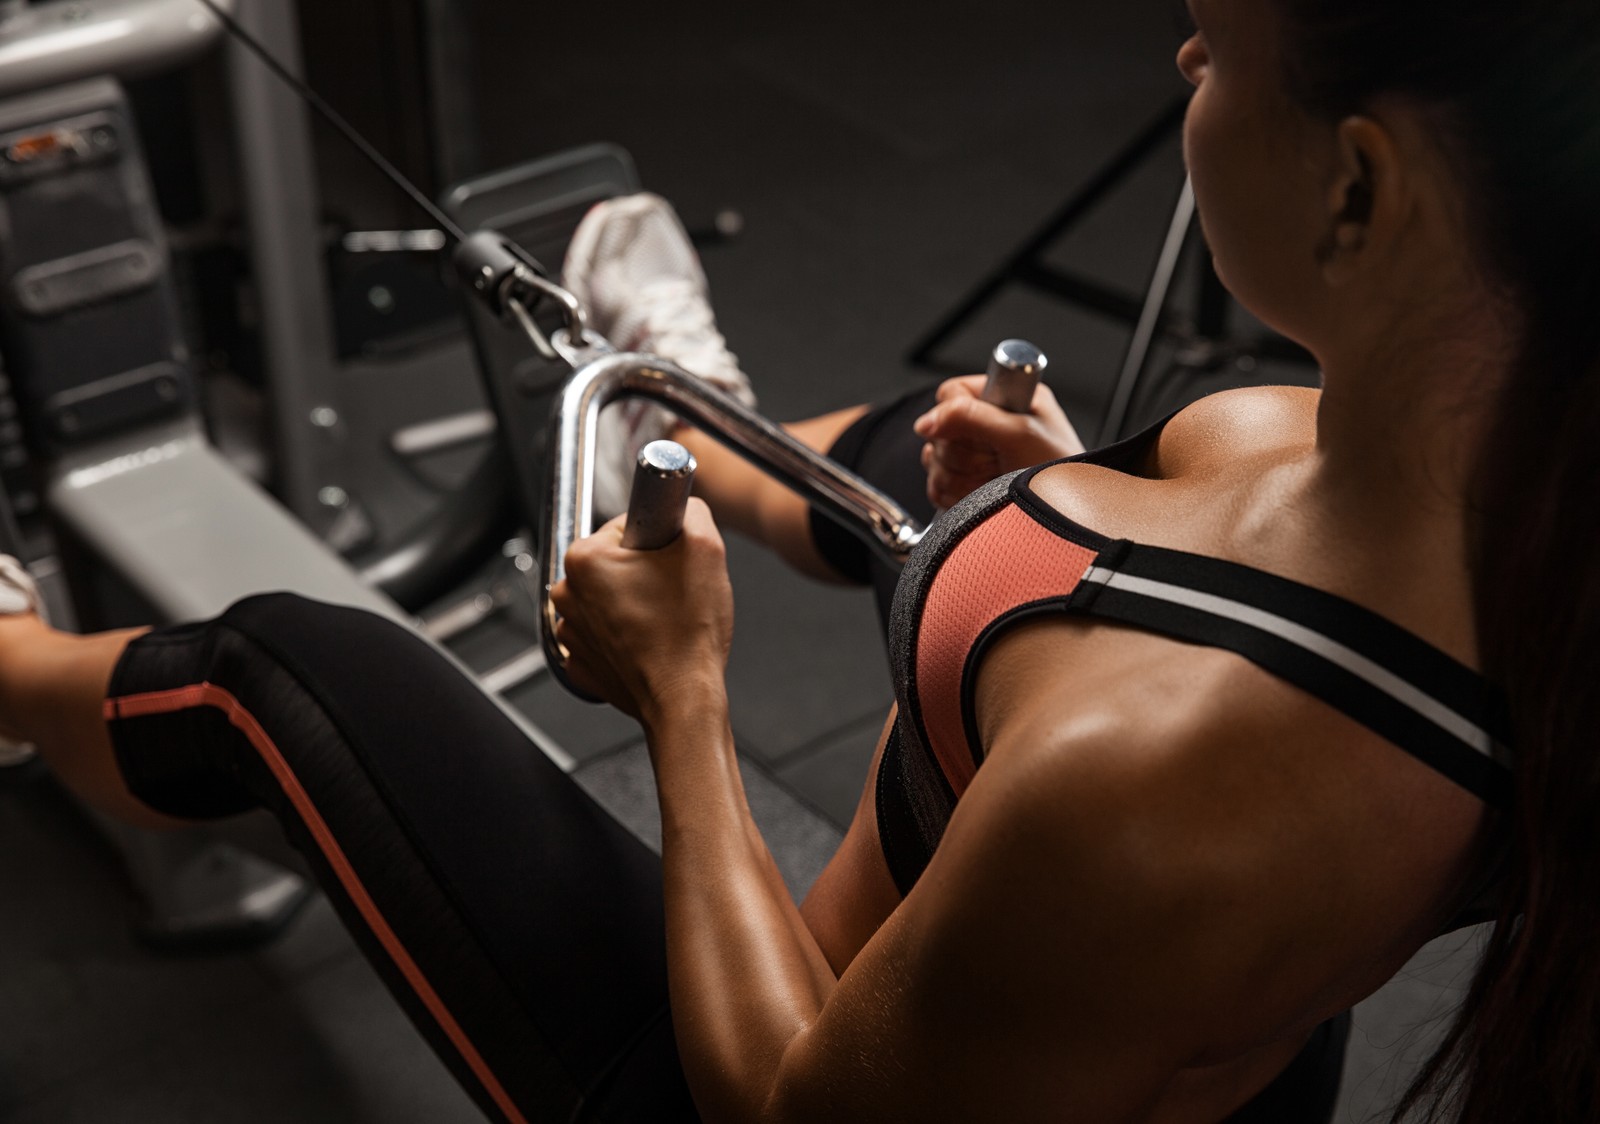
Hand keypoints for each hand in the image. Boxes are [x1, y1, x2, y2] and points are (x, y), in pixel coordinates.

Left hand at [551, 498, 733, 723]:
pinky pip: (605, 634)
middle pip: (615, 563)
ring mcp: (570, 631)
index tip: (673, 563)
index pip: (626, 526)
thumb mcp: (706, 548)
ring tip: (664, 621)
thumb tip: (683, 507)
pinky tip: (650, 643)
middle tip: (673, 593)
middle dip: (644, 572)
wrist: (684, 699)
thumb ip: (692, 510)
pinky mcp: (581, 661)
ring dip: (634, 603)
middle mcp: (567, 593)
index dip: (660, 542)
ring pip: (609, 599)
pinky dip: (625, 636)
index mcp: (585, 559)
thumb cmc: (689, 633)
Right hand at [912, 376, 1084, 507]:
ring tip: (994, 481)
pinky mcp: (966, 482)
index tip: (978, 435)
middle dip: (964, 454)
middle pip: (939, 430)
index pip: (951, 393)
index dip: (955, 415)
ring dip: (961, 477)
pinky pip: (936, 485)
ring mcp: (975, 454)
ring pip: (935, 460)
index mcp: (1006, 397)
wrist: (1068, 517)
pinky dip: (956, 494)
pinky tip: (983, 494)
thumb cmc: (1062, 474)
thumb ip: (969, 417)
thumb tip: (926, 421)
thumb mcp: (1019, 434)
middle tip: (996, 461)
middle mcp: (989, 422)